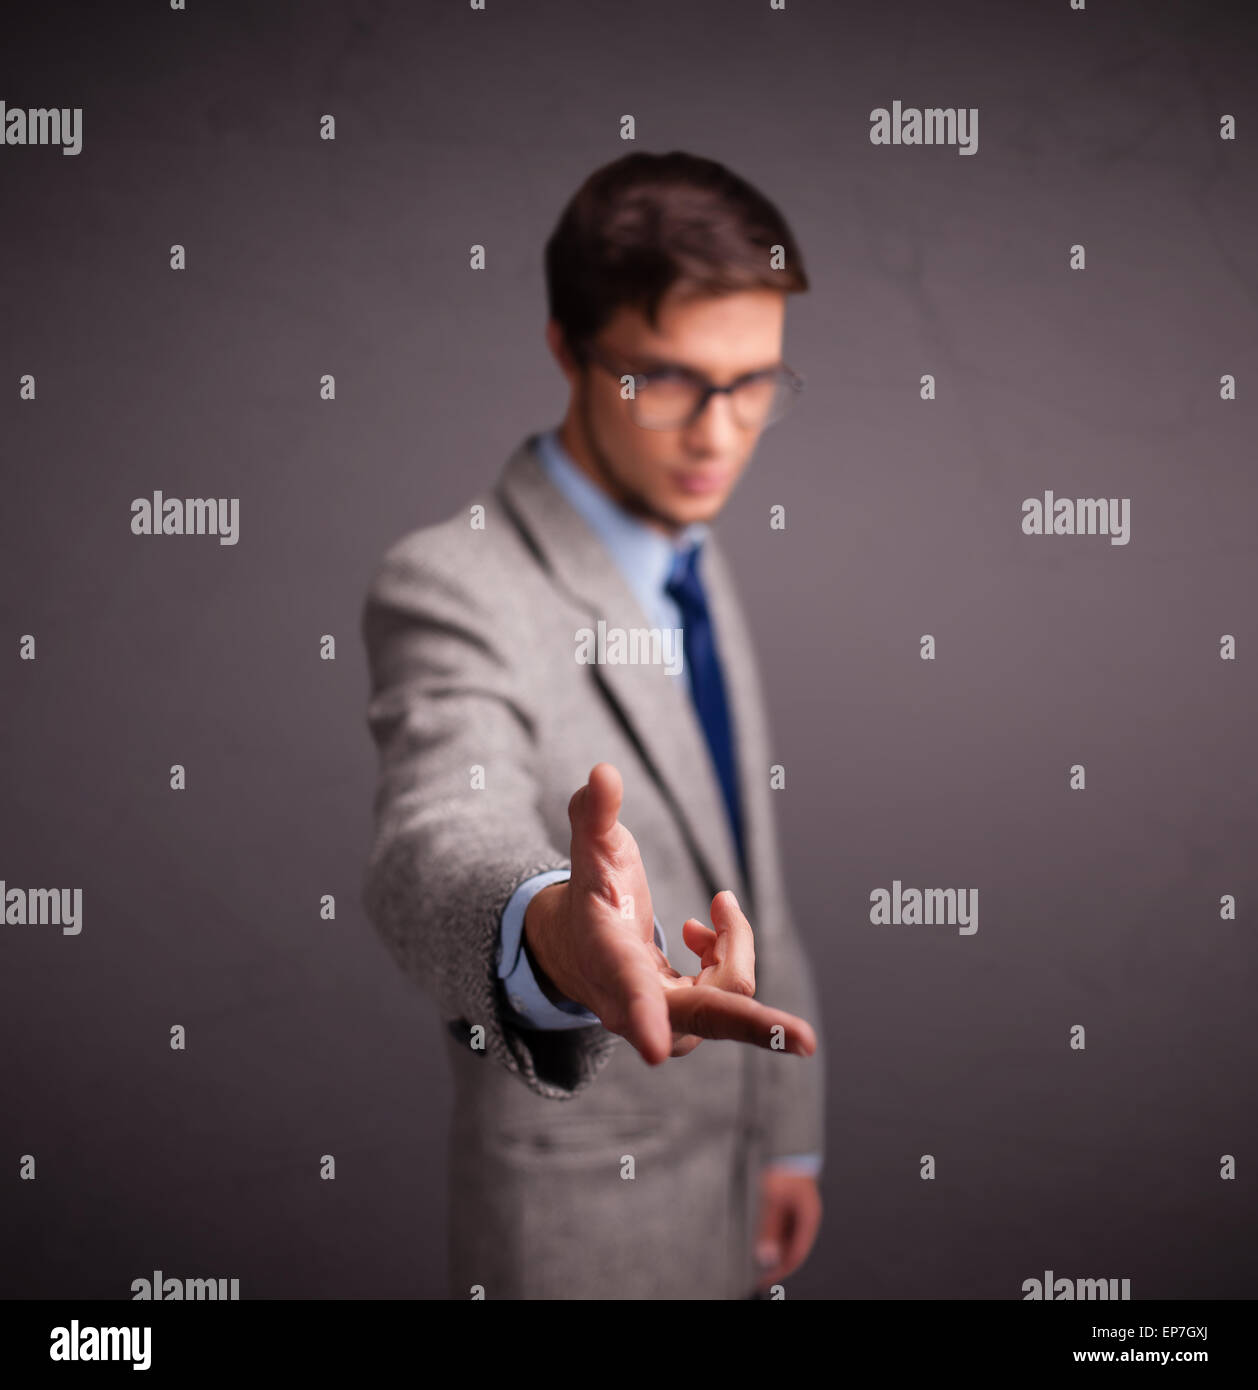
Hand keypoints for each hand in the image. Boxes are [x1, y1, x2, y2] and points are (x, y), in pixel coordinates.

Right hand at [524, 762, 816, 1065]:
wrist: (579, 951)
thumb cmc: (590, 894)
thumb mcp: (590, 851)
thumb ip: (595, 814)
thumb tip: (604, 771)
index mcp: (610, 962)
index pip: (629, 990)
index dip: (642, 1016)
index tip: (656, 1048)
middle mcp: (640, 1004)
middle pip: (706, 1017)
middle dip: (754, 1027)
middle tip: (806, 1040)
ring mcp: (671, 1020)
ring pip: (733, 987)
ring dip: (735, 942)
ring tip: (719, 906)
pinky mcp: (694, 1022)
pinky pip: (736, 993)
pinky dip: (731, 953)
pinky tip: (705, 932)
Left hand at [754, 1169, 821, 1290]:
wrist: (787, 1148)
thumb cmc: (783, 1169)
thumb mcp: (772, 1199)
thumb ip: (769, 1228)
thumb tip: (766, 1256)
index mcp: (808, 1219)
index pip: (796, 1255)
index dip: (780, 1271)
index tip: (763, 1280)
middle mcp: (806, 1220)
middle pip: (792, 1251)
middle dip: (775, 1266)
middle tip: (756, 1277)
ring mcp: (799, 1214)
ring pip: (787, 1242)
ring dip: (773, 1254)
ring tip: (754, 1264)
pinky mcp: (790, 1209)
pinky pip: (782, 1231)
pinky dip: (771, 1241)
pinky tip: (758, 1244)